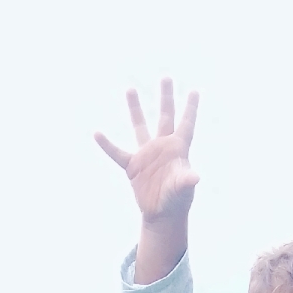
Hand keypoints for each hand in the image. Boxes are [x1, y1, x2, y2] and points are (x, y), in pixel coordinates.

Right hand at [96, 79, 199, 283]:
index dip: (191, 108)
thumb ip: (186, 180)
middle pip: (165, 116)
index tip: (194, 90)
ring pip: (140, 126)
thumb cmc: (177, 202)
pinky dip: (107, 145)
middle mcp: (163, 147)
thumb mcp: (183, 189)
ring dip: (135, 109)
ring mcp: (147, 155)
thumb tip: (195, 177)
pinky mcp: (133, 167)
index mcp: (178, 149)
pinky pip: (117, 153)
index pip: (186, 124)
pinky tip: (97, 133)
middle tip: (166, 76)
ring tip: (130, 88)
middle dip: (166, 97)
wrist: (162, 216)